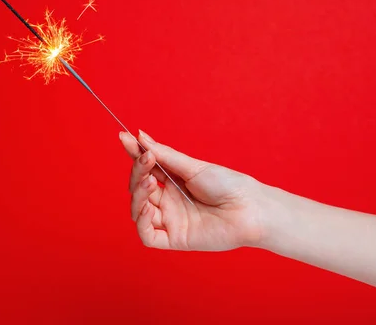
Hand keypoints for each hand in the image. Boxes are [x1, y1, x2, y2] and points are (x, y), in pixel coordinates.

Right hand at [120, 130, 273, 250]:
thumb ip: (164, 155)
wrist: (251, 209)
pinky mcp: (175, 239)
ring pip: (138, 210)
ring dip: (137, 195)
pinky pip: (147, 235)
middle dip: (137, 173)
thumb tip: (140, 136)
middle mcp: (169, 201)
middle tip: (146, 160)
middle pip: (139, 188)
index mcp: (174, 182)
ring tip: (149, 182)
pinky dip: (141, 221)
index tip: (124, 137)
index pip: (146, 168)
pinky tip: (148, 206)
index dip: (134, 154)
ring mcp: (171, 220)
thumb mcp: (193, 166)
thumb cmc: (228, 185)